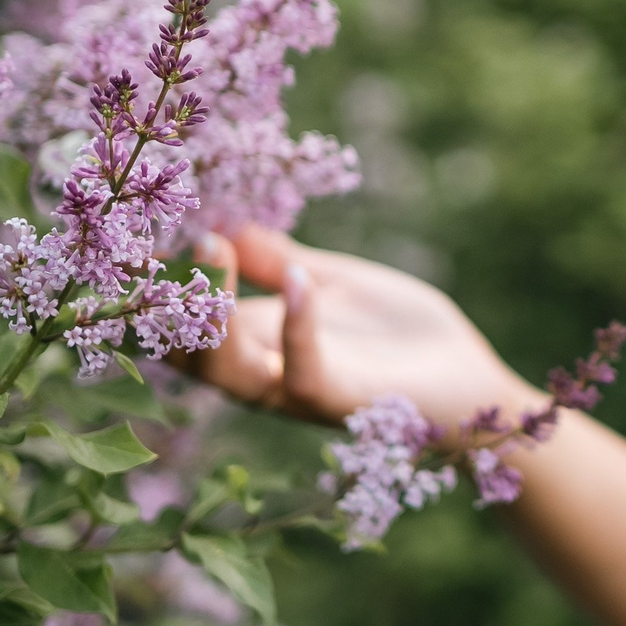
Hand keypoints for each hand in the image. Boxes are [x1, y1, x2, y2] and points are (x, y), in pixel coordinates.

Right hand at [187, 226, 535, 427]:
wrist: (470, 379)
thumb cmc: (402, 333)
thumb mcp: (332, 283)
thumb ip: (280, 261)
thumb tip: (224, 222)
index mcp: (260, 339)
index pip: (188, 322)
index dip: (163, 285)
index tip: (155, 228)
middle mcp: (268, 370)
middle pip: (189, 354)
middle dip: (172, 301)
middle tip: (174, 241)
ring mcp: (300, 390)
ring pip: (229, 373)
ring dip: (214, 315)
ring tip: (216, 250)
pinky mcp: (342, 402)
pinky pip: (300, 376)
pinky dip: (294, 327)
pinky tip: (299, 281)